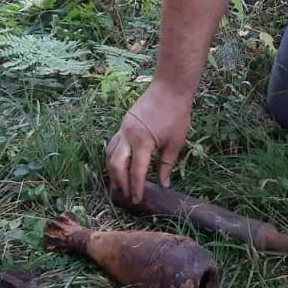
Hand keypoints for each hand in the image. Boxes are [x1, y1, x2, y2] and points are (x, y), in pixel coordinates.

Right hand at [105, 83, 191, 203]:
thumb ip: (167, 164)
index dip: (136, 188)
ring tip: (118, 183)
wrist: (170, 87)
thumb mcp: (176, 142)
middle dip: (120, 182)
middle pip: (116, 164)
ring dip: (112, 170)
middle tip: (125, 195)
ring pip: (110, 153)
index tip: (137, 200)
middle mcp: (128, 135)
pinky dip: (113, 156)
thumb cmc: (177, 114)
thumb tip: (163, 184)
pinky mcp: (124, 122)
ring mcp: (123, 127)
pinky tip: (119, 163)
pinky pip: (113, 143)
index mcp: (143, 142)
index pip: (136, 171)